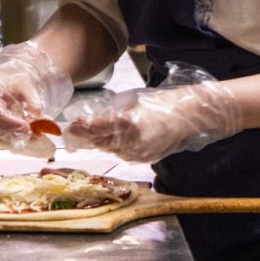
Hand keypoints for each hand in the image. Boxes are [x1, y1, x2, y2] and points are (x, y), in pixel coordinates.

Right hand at [0, 42, 73, 158]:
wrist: (4, 75)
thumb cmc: (15, 78)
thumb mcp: (27, 86)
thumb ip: (32, 103)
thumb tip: (40, 122)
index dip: (11, 123)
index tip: (28, 128)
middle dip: (13, 135)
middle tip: (34, 137)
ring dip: (11, 141)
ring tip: (31, 139)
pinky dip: (6, 140)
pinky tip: (21, 139)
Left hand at [64, 62, 241, 163]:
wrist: (189, 116)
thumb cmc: (163, 102)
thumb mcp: (135, 101)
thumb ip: (115, 111)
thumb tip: (95, 118)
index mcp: (131, 124)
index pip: (100, 127)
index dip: (84, 128)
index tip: (72, 124)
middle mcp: (133, 143)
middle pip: (102, 142)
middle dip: (86, 136)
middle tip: (71, 131)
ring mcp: (138, 153)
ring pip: (110, 149)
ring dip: (98, 142)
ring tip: (85, 134)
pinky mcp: (143, 159)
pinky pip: (122, 153)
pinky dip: (114, 146)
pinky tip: (108, 139)